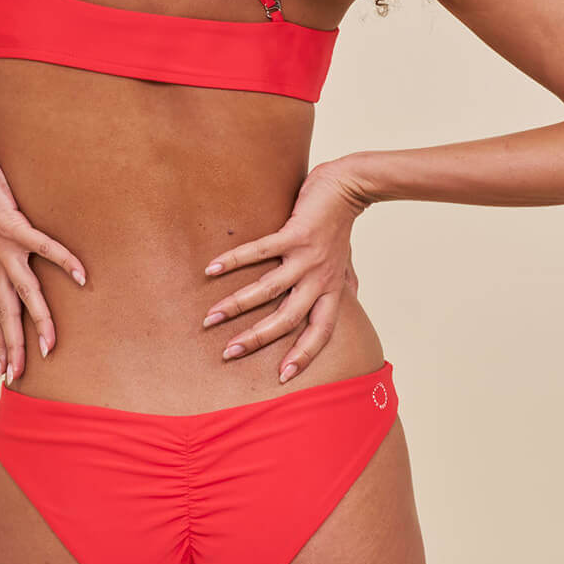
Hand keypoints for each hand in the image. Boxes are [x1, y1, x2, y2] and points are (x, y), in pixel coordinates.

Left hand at [0, 147, 85, 383]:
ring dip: (38, 321)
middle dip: (13, 348)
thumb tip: (16, 240)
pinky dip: (64, 261)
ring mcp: (3, 249)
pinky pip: (44, 248)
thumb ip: (2, 240)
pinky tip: (82, 276)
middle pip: (6, 316)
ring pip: (24, 294)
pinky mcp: (13, 227)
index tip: (1, 371)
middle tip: (18, 377)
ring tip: (49, 346)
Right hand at [201, 159, 368, 382]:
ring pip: (270, 290)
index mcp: (331, 290)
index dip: (304, 355)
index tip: (283, 377)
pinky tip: (211, 269)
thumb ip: (346, 281)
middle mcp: (319, 278)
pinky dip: (235, 260)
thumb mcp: (347, 260)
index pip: (320, 332)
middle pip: (289, 319)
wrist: (350, 186)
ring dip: (238, 305)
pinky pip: (260, 251)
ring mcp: (307, 257)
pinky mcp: (294, 234)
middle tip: (228, 353)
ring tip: (212, 317)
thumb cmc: (342, 225)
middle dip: (257, 338)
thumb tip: (352, 295)